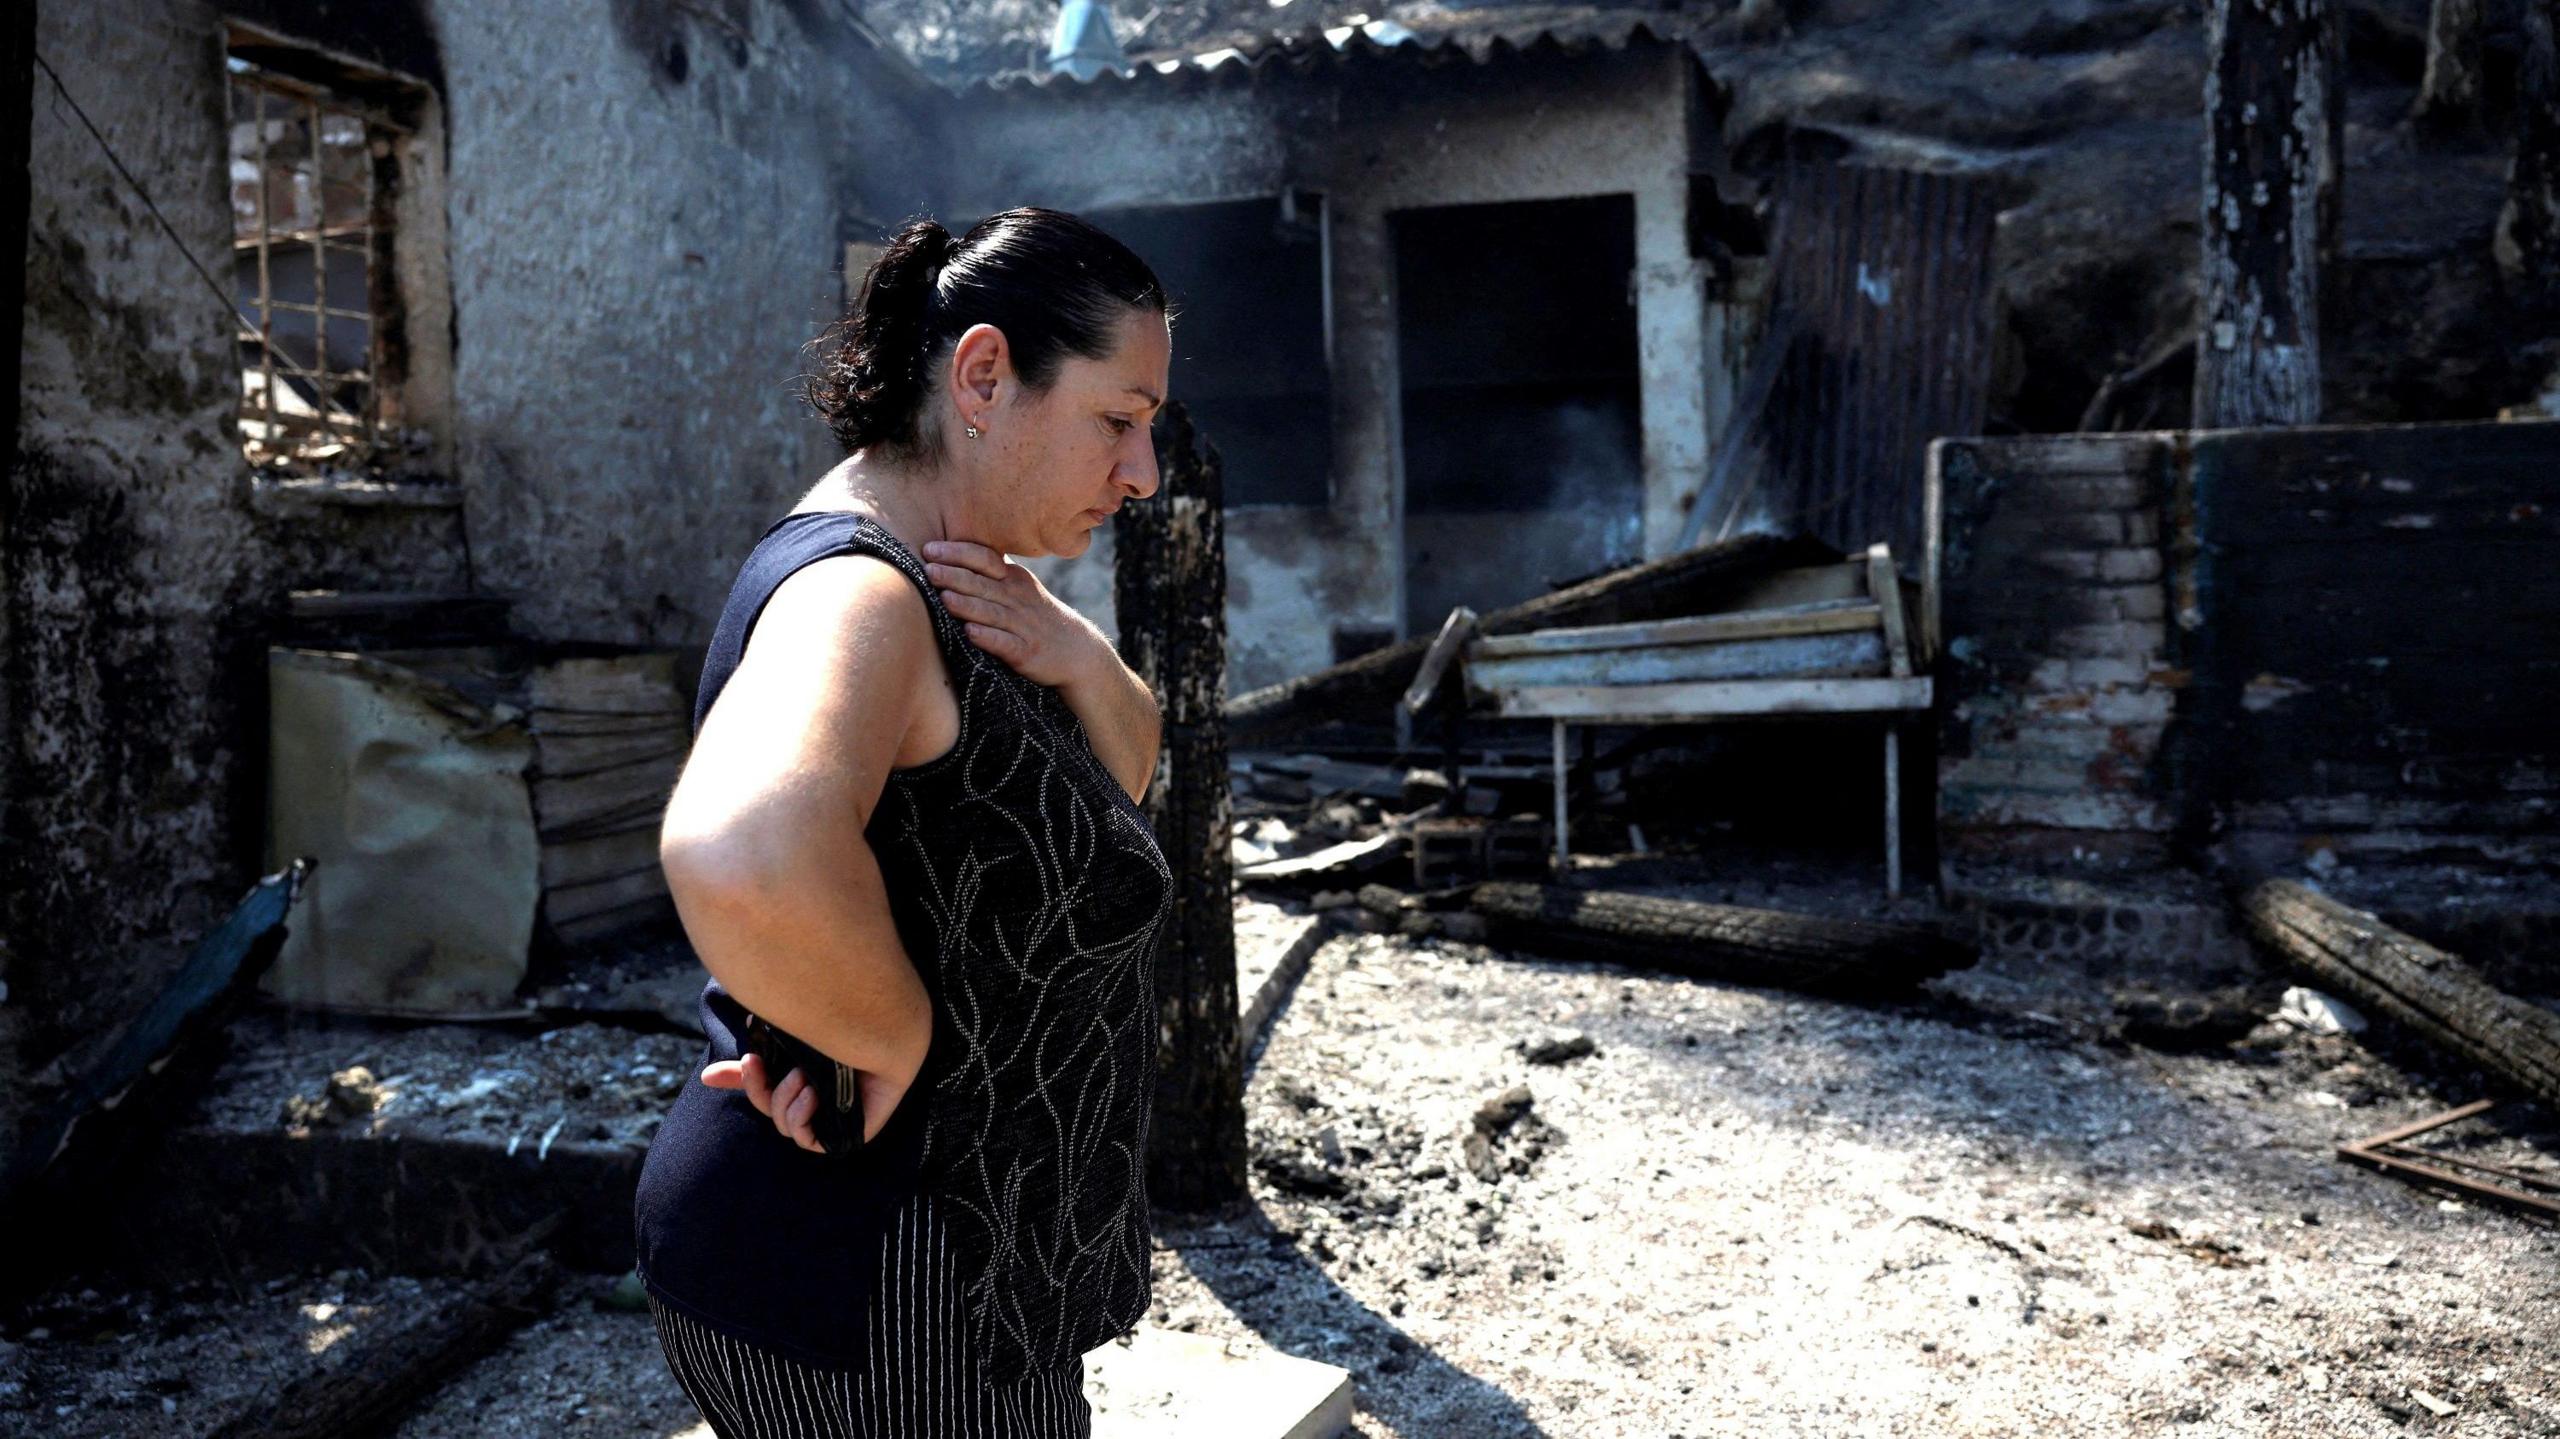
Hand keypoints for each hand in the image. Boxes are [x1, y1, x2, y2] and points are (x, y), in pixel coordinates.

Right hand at [699, 1051, 921, 1150]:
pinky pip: (809, 1141)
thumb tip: (706, 1078)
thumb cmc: (838, 1031)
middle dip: (760, 1090)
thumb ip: (751, 1064)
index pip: (765, 1089)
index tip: (744, 1060)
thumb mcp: (786, 1045)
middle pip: (770, 1108)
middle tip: (756, 1064)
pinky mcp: (850, 1132)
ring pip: (784, 1124)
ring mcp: (835, 1114)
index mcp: (805, 1072)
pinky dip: (801, 1120)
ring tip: (802, 1076)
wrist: (880, 1025)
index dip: (747, 1082)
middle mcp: (819, 1093)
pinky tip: (811, 1096)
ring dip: (785, 1099)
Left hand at [921, 539, 1112, 689]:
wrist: (1076, 650)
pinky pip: (1005, 643)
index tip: (930, 549)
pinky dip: (989, 637)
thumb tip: (954, 550)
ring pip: (990, 612)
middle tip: (928, 569)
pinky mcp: (1026, 652)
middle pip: (982, 584)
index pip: (984, 559)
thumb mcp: (1019, 586)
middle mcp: (1017, 598)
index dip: (958, 553)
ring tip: (945, 598)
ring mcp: (1022, 626)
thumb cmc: (1036, 615)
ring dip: (967, 605)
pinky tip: (972, 633)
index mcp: (1012, 579)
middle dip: (954, 576)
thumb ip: (990, 570)